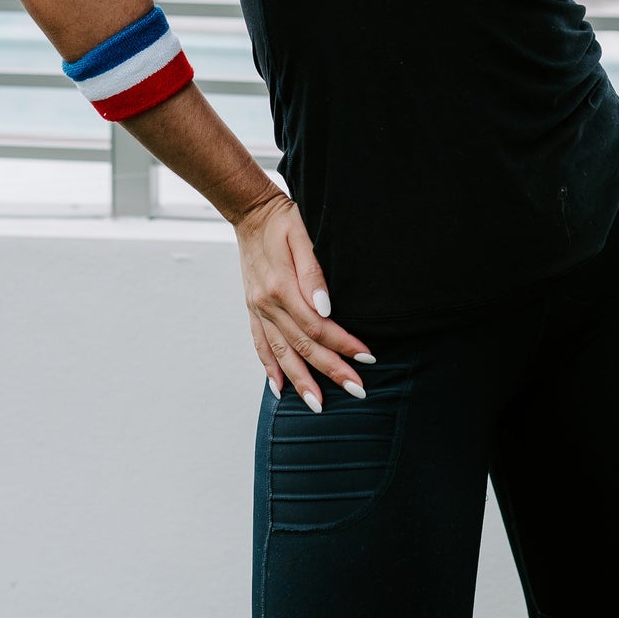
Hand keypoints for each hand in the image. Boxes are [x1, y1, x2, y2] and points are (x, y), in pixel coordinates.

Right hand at [234, 190, 373, 412]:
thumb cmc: (283, 220)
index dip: (344, 344)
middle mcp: (267, 304)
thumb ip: (314, 272)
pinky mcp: (253, 309)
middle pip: (303, 347)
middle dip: (331, 371)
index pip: (318, 327)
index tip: (367, 358)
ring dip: (301, 381)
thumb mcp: (303, 235)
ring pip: (281, 353)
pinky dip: (270, 368)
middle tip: (356, 390)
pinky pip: (260, 345)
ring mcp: (258, 309)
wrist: (250, 212)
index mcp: (282, 287)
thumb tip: (326, 307)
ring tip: (317, 405)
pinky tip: (279, 387)